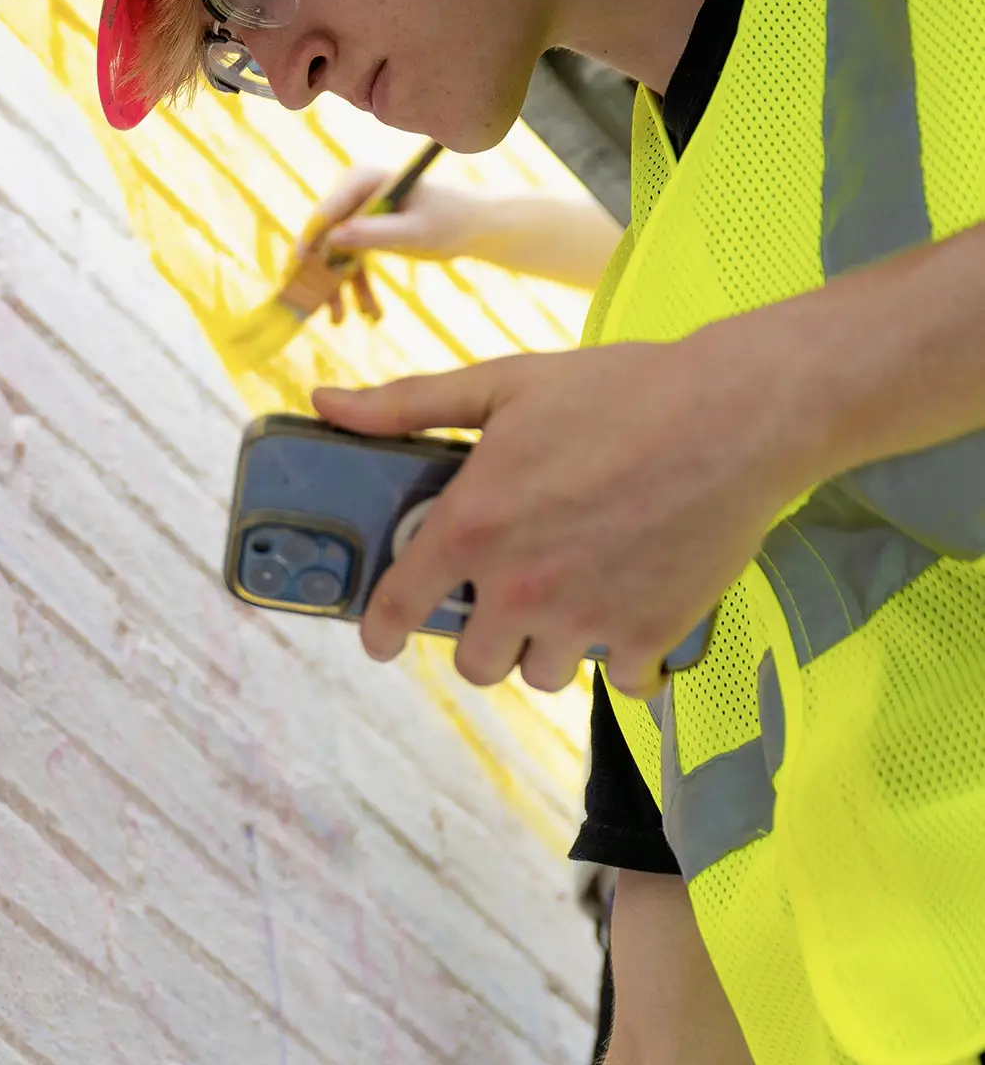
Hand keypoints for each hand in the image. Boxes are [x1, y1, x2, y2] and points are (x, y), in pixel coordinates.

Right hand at [286, 167, 523, 323]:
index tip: (298, 267)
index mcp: (363, 179)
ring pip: (334, 256)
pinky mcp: (365, 234)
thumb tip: (332, 238)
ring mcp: (358, 215)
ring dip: (339, 289)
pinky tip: (370, 314)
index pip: (327, 211)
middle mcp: (354, 194)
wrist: (475, 227)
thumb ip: (375, 233)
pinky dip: (358, 289)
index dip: (309, 240)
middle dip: (323, 274)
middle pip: (324, 237)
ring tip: (340, 320)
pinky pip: (352, 265)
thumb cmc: (451, 220)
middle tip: (317, 304)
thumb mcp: (415, 231)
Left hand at [314, 323, 809, 693]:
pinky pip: (622, 680)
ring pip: (543, 674)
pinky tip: (629, 612)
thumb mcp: (504, 384)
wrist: (737, 415)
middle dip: (482, 636)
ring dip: (548, 647)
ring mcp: (586, 617)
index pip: (399, 605)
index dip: (381, 630)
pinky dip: (624, 657)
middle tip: (503, 603)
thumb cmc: (620, 391)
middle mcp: (520, 586)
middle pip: (475, 661)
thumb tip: (327, 405)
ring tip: (568, 600)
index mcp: (472, 527)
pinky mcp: (650, 634)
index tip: (381, 639)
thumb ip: (408, 404)